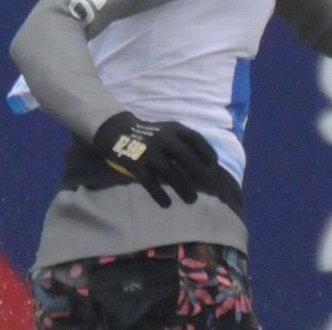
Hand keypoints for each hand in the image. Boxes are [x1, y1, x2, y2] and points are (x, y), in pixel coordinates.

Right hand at [92, 112, 217, 206]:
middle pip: (184, 156)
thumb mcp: (167, 131)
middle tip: (209, 187)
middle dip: (198, 172)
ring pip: (169, 172)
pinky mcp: (136, 164)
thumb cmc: (150, 135)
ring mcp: (148, 151)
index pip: (194, 137)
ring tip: (192, 200)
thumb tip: (206, 165)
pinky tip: (167, 204)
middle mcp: (162, 138)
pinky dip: (159, 194)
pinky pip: (150, 182)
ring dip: (182, 187)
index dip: (206, 150)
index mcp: (173, 128)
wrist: (118, 132)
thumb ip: (183, 142)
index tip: (213, 163)